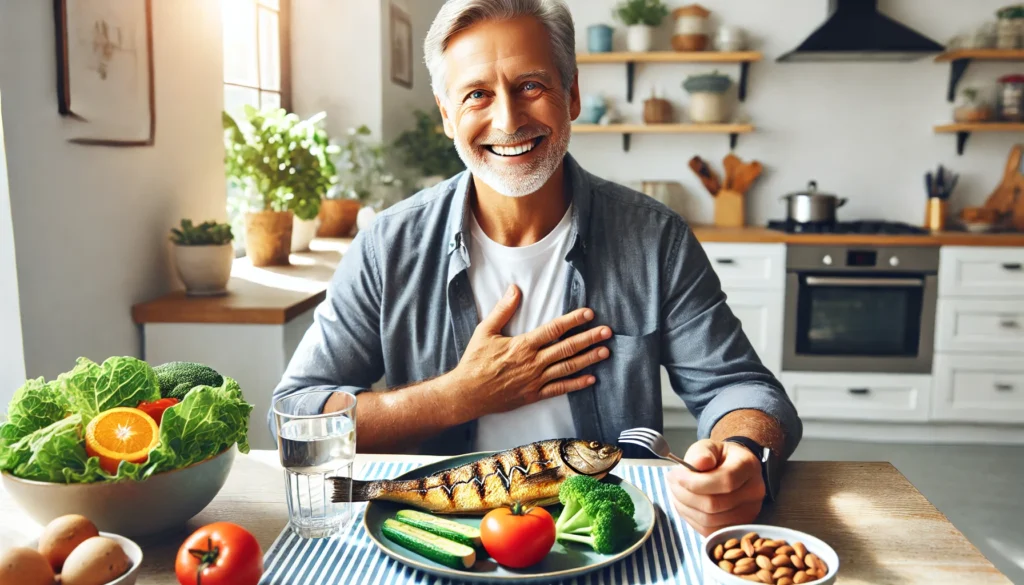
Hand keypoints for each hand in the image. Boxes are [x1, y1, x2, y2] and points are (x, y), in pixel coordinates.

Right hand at [451, 284, 611, 417]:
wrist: (467, 394)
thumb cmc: (474, 362)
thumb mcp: (485, 331)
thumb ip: (502, 310)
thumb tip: (514, 289)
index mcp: (523, 345)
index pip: (554, 329)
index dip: (573, 320)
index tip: (589, 313)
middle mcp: (533, 362)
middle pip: (567, 348)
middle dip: (589, 338)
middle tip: (607, 331)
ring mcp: (535, 380)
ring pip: (567, 368)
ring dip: (588, 359)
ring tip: (605, 351)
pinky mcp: (534, 395)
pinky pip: (560, 390)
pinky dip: (576, 384)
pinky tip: (591, 379)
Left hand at [667, 439, 764, 536]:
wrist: (731, 468)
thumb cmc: (718, 457)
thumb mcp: (708, 446)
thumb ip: (702, 453)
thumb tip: (697, 464)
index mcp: (748, 466)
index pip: (725, 480)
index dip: (696, 482)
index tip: (676, 475)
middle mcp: (754, 491)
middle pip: (715, 504)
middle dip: (685, 495)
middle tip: (671, 483)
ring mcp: (749, 512)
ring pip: (710, 520)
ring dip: (685, 508)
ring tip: (676, 492)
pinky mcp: (738, 527)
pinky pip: (710, 531)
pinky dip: (691, 519)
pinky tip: (684, 505)